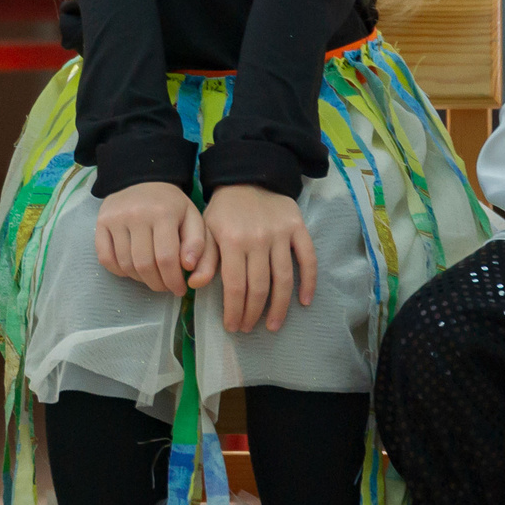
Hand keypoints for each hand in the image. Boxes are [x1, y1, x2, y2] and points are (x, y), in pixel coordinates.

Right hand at [95, 180, 202, 296]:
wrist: (144, 179)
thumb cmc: (172, 205)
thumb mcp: (194, 219)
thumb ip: (199, 244)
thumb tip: (188, 267)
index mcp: (163, 213)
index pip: (167, 258)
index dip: (173, 280)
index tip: (179, 290)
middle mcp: (136, 215)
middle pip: (144, 265)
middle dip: (157, 284)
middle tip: (166, 287)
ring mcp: (115, 219)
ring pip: (125, 264)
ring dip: (140, 279)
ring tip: (152, 278)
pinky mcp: (101, 223)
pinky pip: (106, 259)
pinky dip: (119, 271)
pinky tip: (132, 270)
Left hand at [205, 184, 317, 331]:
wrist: (248, 176)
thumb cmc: (224, 209)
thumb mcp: (205, 229)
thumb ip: (202, 257)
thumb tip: (196, 284)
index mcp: (232, 241)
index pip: (235, 285)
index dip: (234, 309)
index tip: (232, 326)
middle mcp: (258, 239)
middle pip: (259, 287)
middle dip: (253, 313)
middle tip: (248, 328)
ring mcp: (280, 234)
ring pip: (284, 279)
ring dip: (279, 307)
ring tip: (272, 325)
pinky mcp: (298, 228)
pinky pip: (308, 259)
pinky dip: (309, 282)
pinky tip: (304, 301)